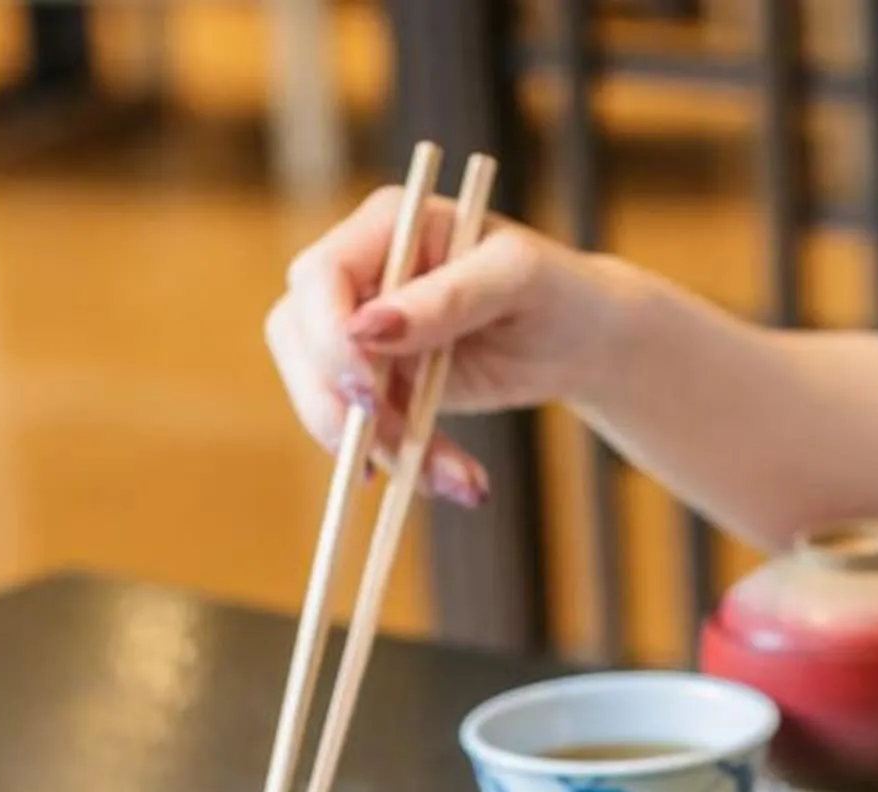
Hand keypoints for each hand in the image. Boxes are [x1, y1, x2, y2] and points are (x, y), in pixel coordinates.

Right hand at [264, 188, 638, 506]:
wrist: (579, 339)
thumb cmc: (557, 288)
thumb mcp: (517, 278)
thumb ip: (447, 297)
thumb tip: (368, 328)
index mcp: (387, 224)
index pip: (319, 275)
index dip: (328, 335)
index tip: (366, 388)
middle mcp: (362, 273)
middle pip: (297, 339)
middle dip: (337, 404)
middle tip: (394, 448)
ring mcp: (362, 332)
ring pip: (325, 397)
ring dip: (381, 447)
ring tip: (456, 480)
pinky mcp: (378, 382)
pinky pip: (363, 430)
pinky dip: (402, 462)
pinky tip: (449, 480)